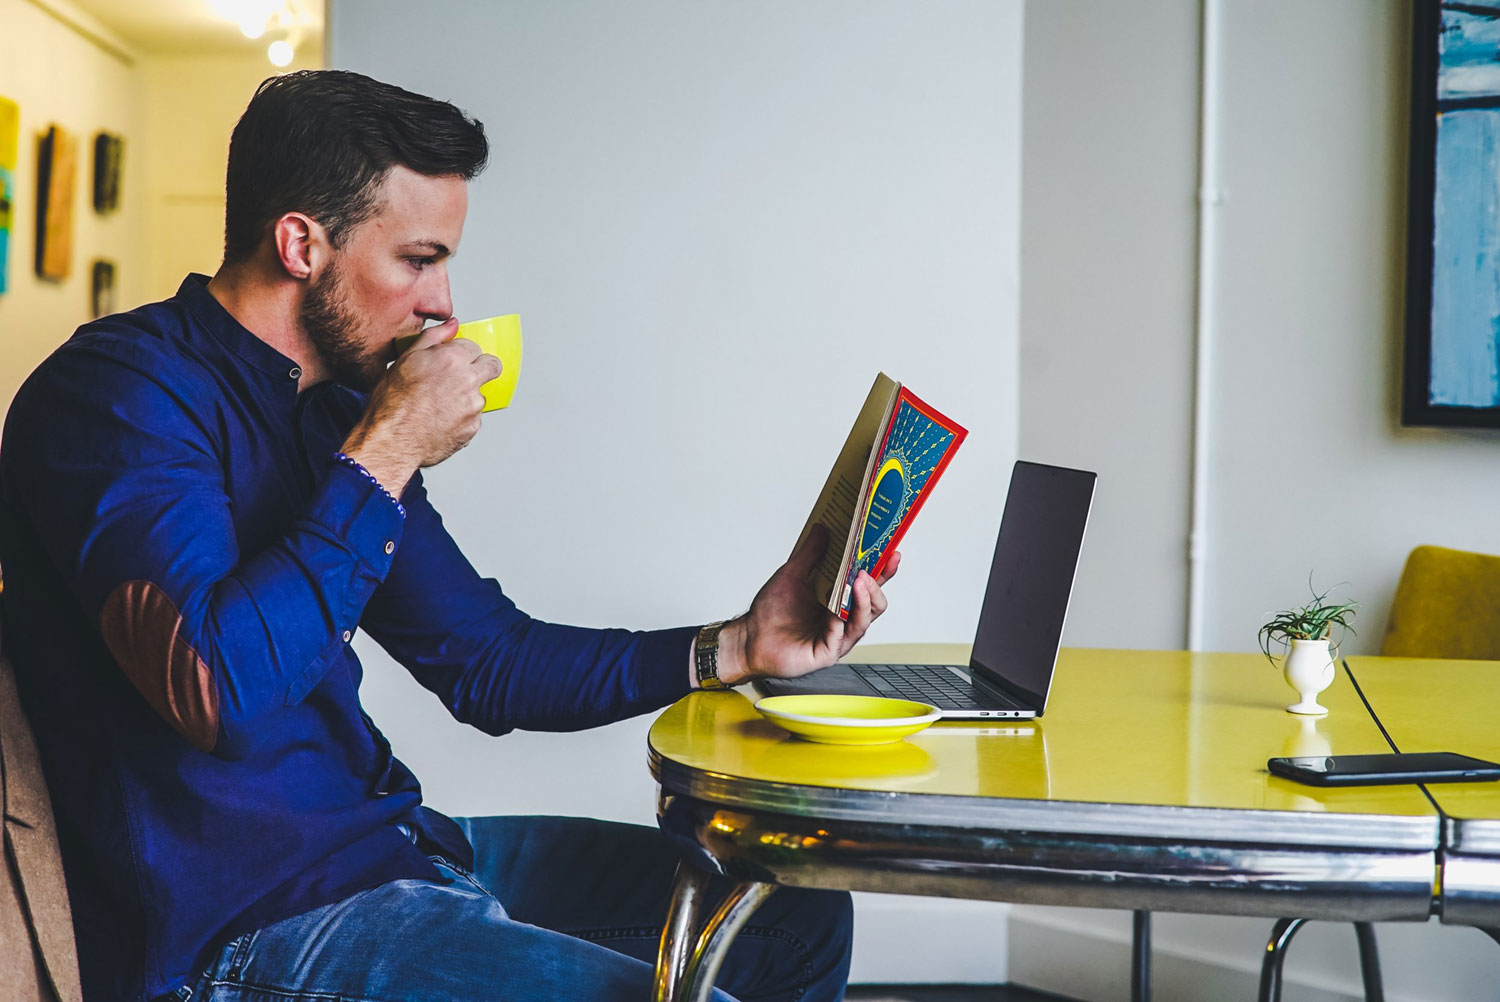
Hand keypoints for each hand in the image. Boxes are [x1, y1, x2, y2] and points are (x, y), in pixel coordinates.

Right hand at [339, 319, 502, 493]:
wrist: (392, 441)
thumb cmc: (393, 403)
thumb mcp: (406, 359)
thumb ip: (434, 337)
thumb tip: (452, 325)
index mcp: (453, 359)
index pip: (475, 347)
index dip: (463, 354)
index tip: (455, 361)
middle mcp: (468, 381)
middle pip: (492, 366)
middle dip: (481, 368)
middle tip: (462, 377)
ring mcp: (473, 406)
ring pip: (480, 394)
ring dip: (467, 396)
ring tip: (439, 405)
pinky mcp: (473, 428)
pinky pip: (473, 418)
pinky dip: (461, 418)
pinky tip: (440, 420)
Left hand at [714, 525, 899, 685]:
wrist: (750, 637)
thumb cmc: (771, 611)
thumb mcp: (792, 574)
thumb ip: (810, 553)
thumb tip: (823, 528)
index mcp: (840, 600)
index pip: (869, 584)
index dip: (884, 570)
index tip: (892, 552)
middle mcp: (844, 619)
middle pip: (876, 603)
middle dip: (876, 585)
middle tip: (869, 569)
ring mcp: (838, 637)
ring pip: (864, 620)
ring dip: (864, 600)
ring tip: (858, 581)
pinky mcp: (827, 652)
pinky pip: (841, 636)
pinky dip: (841, 620)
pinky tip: (837, 608)